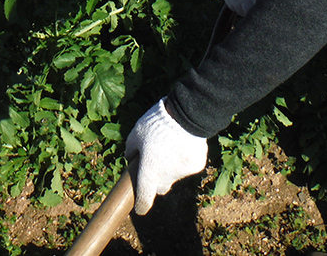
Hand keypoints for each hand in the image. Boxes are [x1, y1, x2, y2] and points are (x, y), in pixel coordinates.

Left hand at [125, 99, 207, 214]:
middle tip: (153, 165)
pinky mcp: (196, 166)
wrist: (185, 117)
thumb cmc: (155, 124)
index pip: (144, 199)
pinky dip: (183, 160)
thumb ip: (130, 150)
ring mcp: (182, 173)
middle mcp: (166, 178)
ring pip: (174, 176)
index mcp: (149, 173)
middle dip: (155, 182)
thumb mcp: (135, 134)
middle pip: (160, 188)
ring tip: (169, 146)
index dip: (141, 205)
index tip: (140, 208)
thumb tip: (131, 159)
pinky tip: (182, 144)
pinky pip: (186, 167)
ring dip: (170, 167)